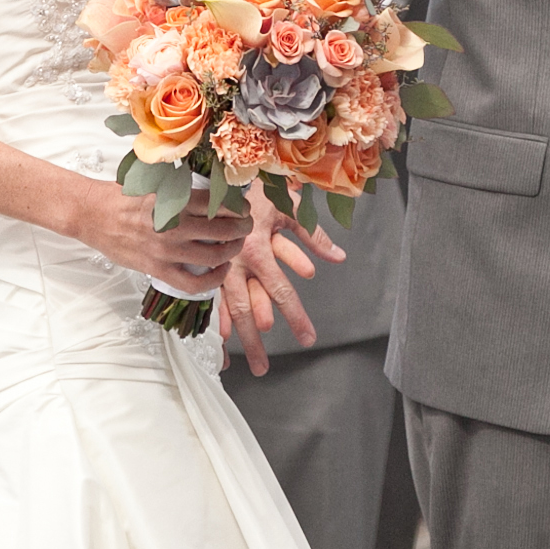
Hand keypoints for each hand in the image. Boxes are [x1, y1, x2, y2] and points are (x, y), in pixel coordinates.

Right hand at [67, 182, 253, 290]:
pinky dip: (213, 280)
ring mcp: (166, 250)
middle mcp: (174, 226)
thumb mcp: (154, 183)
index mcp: (174, 200)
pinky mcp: (157, 269)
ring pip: (213, 256)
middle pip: (222, 230)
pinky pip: (193, 283)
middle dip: (242, 229)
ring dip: (231, 251)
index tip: (244, 209)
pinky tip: (220, 271)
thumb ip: (180, 187)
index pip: (218, 204)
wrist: (92, 215)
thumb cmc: (122, 197)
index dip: (238, 208)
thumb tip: (210, 187)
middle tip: (246, 227)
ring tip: (235, 246)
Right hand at [218, 189, 345, 375]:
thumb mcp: (290, 209)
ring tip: (242, 363)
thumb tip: (340, 257)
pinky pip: (212, 297)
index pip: (282, 292)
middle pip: (250, 311)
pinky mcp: (210, 265)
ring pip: (230, 309)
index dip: (296, 317)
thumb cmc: (259, 193)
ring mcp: (220, 267)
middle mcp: (237, 264)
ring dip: (238, 337)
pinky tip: (221, 340)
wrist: (220, 179)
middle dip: (257, 342)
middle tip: (264, 369)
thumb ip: (314, 235)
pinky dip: (217, 319)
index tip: (308, 339)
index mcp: (258, 251)